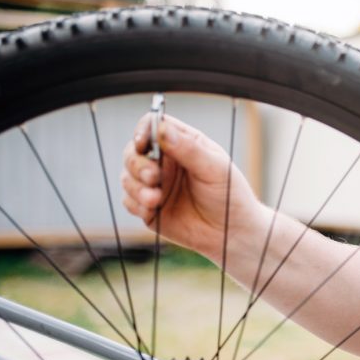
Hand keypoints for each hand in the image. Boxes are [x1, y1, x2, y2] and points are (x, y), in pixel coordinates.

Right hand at [120, 114, 260, 260]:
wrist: (232, 233)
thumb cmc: (230, 196)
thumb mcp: (214, 168)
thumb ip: (189, 150)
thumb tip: (163, 129)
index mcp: (183, 144)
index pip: (153, 126)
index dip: (143, 131)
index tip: (143, 143)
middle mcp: (165, 162)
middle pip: (133, 151)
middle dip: (137, 164)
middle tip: (153, 177)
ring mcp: (155, 185)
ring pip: (127, 176)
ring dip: (136, 187)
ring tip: (155, 199)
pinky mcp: (148, 207)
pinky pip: (128, 201)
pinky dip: (136, 204)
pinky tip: (152, 209)